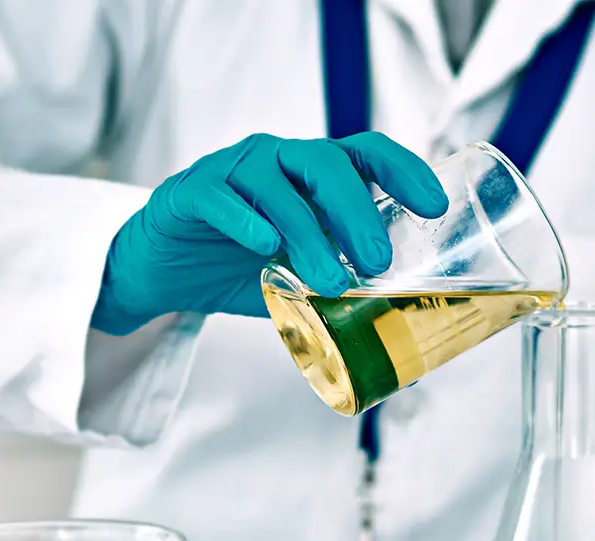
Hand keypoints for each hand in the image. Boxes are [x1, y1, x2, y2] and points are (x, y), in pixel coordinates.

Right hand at [90, 133, 448, 334]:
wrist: (162, 274)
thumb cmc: (237, 268)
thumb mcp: (297, 280)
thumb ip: (338, 291)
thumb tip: (397, 332)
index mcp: (310, 175)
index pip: (365, 154)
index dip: (403, 171)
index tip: (433, 206)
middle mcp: (277, 161)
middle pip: (325, 163)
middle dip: (357, 212)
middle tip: (377, 262)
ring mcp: (231, 171)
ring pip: (276, 185)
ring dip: (308, 233)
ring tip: (328, 282)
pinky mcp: (188, 192)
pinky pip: (218, 196)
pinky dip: (244, 218)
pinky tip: (264, 246)